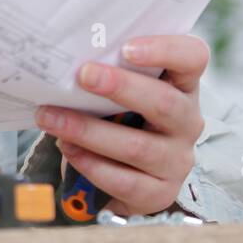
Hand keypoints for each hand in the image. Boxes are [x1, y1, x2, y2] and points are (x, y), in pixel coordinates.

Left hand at [33, 34, 208, 216]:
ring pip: (136, 146)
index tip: (127, 48)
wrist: (124, 176)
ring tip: (50, 117)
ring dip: (87, 130)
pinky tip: (66, 148)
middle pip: (165, 103)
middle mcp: (186, 122)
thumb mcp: (118, 93)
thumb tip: (61, 57)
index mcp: (181, 86)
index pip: (192, 58)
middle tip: (82, 74)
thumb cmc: (117, 119)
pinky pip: (124, 181)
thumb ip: (106, 72)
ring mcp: (176, 161)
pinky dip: (89, 163)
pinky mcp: (159, 194)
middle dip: (120, 87)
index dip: (166, 50)